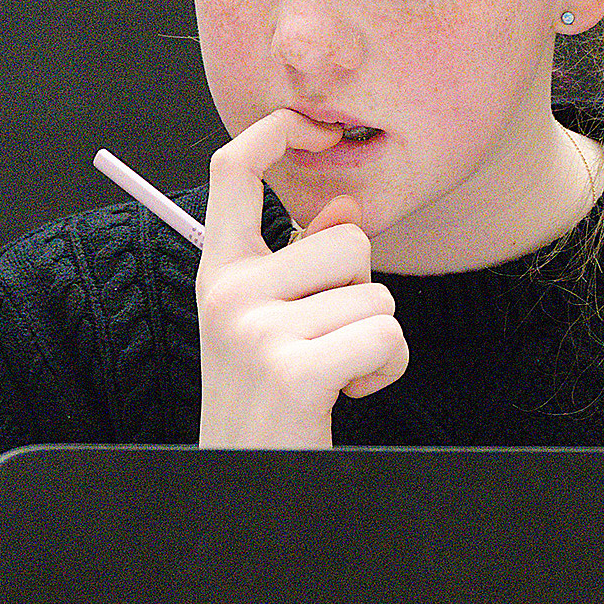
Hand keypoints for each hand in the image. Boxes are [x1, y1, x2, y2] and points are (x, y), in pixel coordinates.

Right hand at [195, 108, 408, 447]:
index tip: (310, 125)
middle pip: (346, 240)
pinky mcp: (293, 369)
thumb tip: (345, 210)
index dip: (272, 131)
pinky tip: (347, 392)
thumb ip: (303, 262)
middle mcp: (228, 291)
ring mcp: (255, 329)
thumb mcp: (270, 320)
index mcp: (219, 270)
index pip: (232, 172)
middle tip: (326, 338)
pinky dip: (385, 369)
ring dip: (377, 338)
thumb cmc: (266, 395)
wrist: (245, 478)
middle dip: (362, 289)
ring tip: (334, 372)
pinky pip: (384, 336)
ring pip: (376, 294)